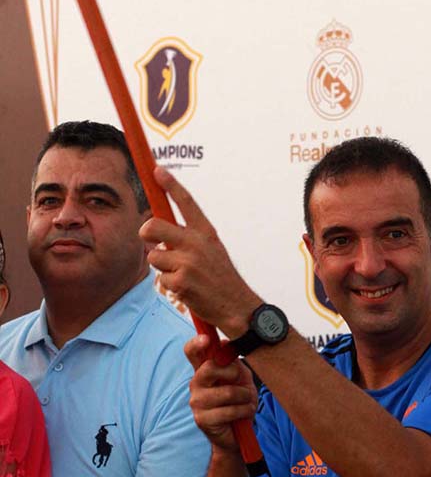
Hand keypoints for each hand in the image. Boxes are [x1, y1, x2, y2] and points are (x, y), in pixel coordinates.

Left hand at [140, 167, 259, 336]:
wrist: (237, 305)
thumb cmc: (221, 277)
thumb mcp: (213, 249)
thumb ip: (189, 238)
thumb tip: (159, 232)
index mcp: (206, 232)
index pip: (187, 203)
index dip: (170, 185)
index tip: (157, 171)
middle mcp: (196, 243)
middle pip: (153, 227)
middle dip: (146, 233)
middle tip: (152, 240)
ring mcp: (188, 262)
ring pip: (154, 257)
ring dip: (163, 267)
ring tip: (183, 275)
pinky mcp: (181, 282)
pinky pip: (161, 279)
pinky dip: (171, 285)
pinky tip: (187, 289)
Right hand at [186, 335, 259, 453]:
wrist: (239, 431)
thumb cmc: (239, 400)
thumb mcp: (241, 377)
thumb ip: (233, 361)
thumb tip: (224, 344)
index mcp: (203, 370)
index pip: (191, 352)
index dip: (196, 344)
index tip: (206, 339)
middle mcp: (195, 384)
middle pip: (209, 368)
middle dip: (233, 374)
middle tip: (241, 383)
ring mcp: (196, 402)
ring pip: (226, 392)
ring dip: (244, 397)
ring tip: (246, 401)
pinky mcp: (202, 420)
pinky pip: (230, 411)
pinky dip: (244, 411)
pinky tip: (244, 413)